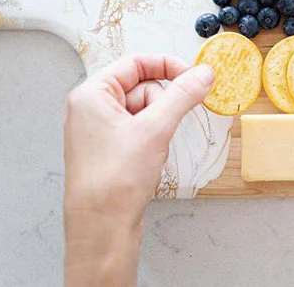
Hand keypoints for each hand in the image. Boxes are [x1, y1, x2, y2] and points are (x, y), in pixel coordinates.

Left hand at [63, 55, 212, 286]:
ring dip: (159, 127)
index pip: (135, 63)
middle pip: (142, 87)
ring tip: (153, 151)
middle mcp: (91, 109)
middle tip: (167, 126)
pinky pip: (140, 132)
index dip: (167, 66)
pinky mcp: (109, 151)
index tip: (194, 76)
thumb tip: (203, 73)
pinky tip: (150, 161)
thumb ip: (182, 95)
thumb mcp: (155, 129)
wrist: (101, 229)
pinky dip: (153, 141)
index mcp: (91, 94)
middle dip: (163, 105)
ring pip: (144, 112)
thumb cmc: (113, 181)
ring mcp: (99, 132)